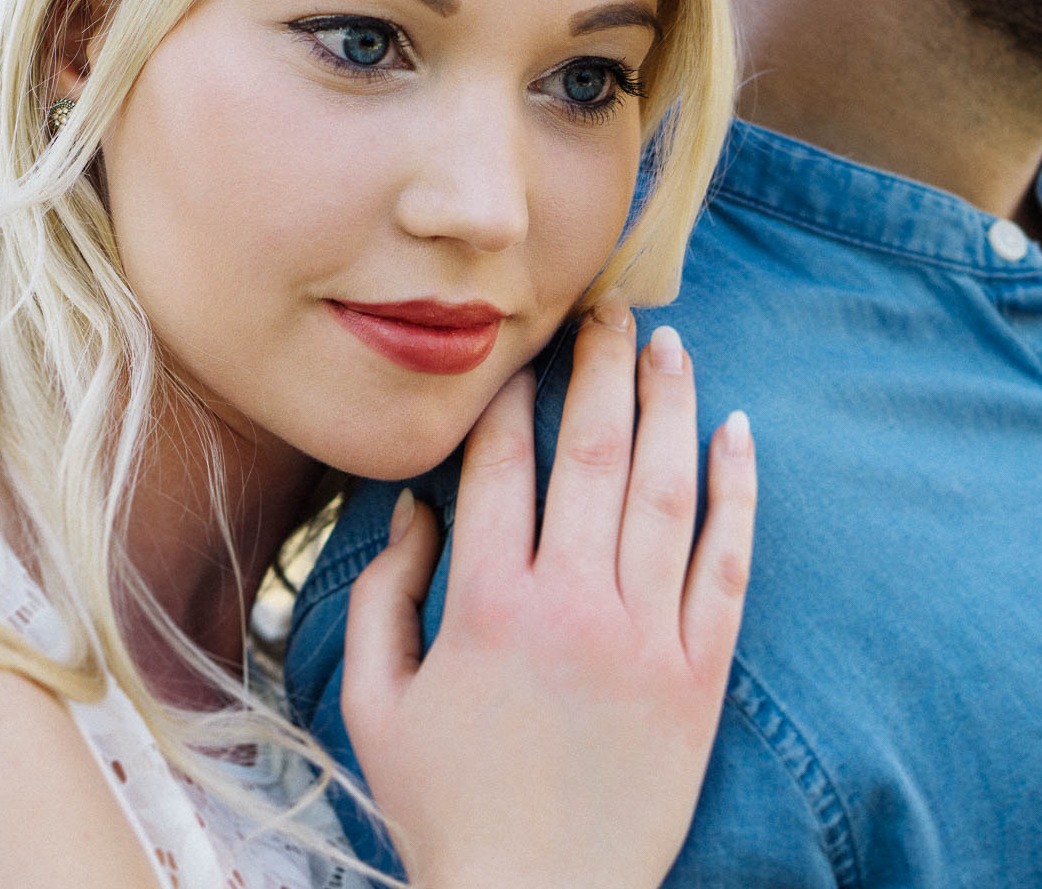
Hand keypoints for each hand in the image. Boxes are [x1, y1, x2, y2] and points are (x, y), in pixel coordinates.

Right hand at [340, 305, 756, 888]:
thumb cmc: (443, 805)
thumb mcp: (373, 699)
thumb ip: (380, 593)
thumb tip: (412, 509)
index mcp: (484, 604)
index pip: (503, 467)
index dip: (510, 397)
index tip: (517, 350)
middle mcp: (571, 606)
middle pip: (591, 455)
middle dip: (598, 368)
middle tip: (604, 308)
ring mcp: (645, 639)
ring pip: (665, 493)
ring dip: (668, 405)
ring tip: (668, 342)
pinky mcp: (698, 677)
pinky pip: (726, 566)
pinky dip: (737, 495)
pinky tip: (738, 435)